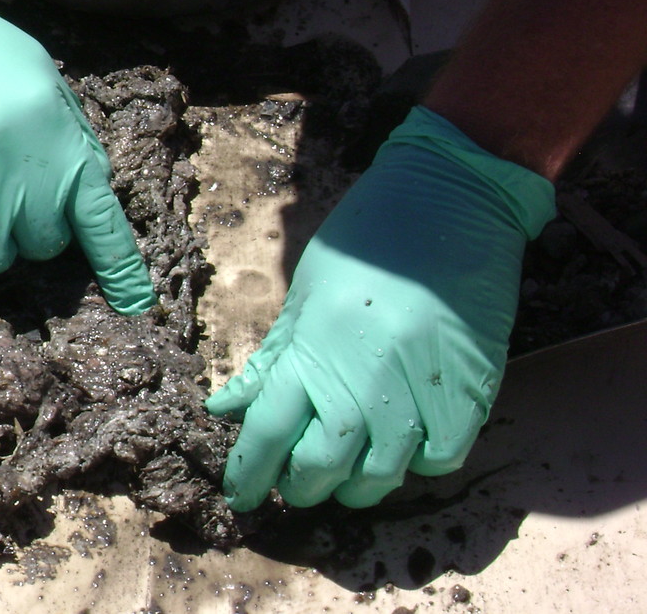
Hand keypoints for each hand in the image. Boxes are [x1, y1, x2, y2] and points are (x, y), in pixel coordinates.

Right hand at [0, 0, 155, 313]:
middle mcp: (20, 167)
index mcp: (58, 137)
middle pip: (41, 245)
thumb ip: (67, 138)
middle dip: (27, 229)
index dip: (119, 269)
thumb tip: (84, 196)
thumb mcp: (39, 81)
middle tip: (0, 193)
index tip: (135, 305)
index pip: (100, 220)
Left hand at [205, 107, 554, 509]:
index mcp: (313, 348)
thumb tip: (225, 407)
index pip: (267, 431)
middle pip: (322, 466)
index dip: (248, 473)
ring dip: (356, 486)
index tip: (239, 495)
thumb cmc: (366, 241)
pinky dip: (417, 466)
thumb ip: (272, 357)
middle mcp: (364, 378)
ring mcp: (420, 389)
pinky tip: (403, 450)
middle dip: (300, 487)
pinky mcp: (470, 391)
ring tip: (344, 476)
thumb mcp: (304, 293)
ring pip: (381, 475)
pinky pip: (439, 459)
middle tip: (294, 486)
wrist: (451, 200)